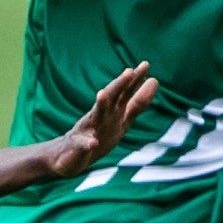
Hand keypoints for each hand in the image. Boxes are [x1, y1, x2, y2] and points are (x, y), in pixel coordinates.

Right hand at [41, 63, 158, 180]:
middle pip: (111, 98)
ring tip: (102, 95)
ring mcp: (87, 130)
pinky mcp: (78, 146)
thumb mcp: (121, 121)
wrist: (69, 156)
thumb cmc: (98, 135)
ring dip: (99, 106)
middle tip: (129, 72)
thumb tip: (153, 81)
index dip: (136, 82)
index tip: (145, 65)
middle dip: (119, 85)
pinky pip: (83, 144)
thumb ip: (135, 104)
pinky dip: (87, 143)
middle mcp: (100, 117)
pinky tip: (92, 142)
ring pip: (95, 115)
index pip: (126, 94)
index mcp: (113, 113)